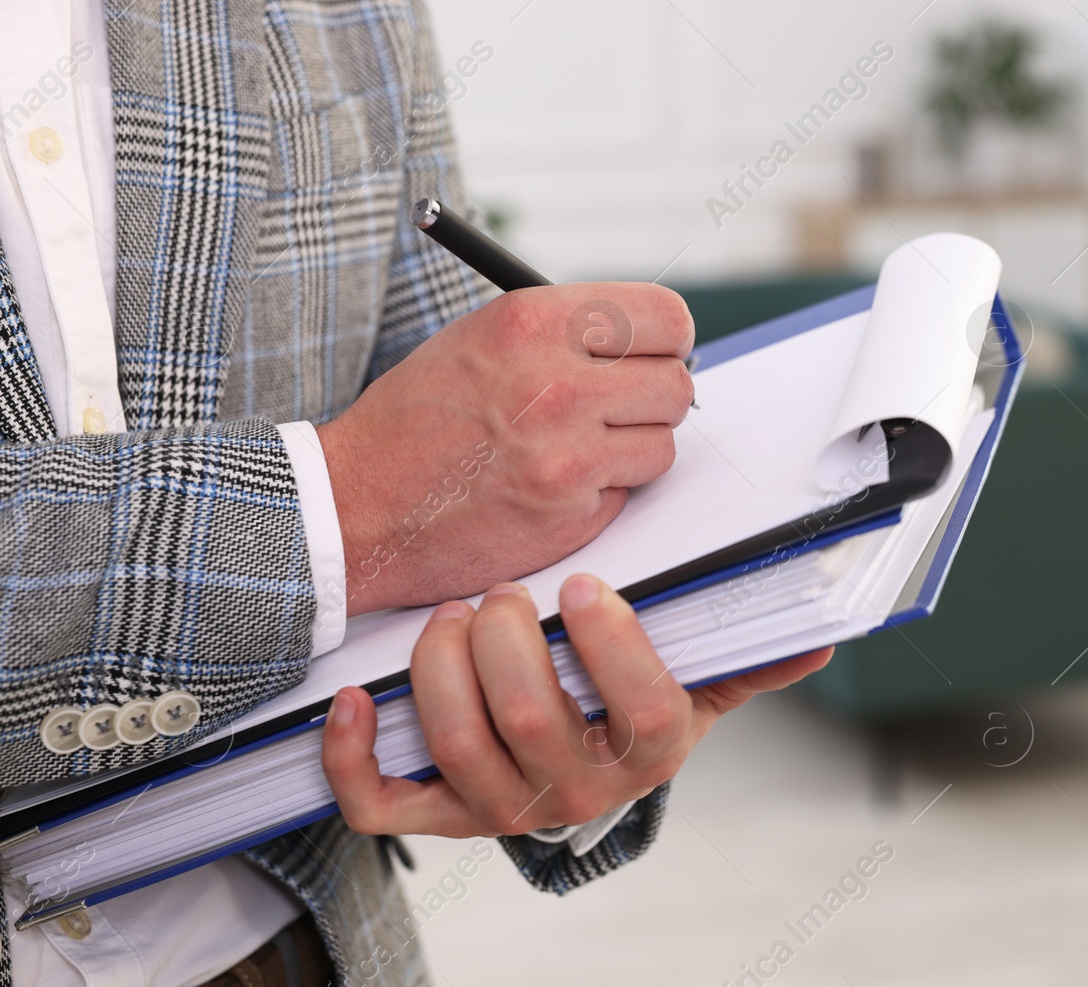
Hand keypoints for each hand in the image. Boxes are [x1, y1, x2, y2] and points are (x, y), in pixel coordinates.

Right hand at [317, 282, 695, 615]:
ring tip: (579, 449)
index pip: (665, 318)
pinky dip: (603, 492)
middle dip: (656, 398)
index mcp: (533, 322)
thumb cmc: (416, 419)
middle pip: (676, 384)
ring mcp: (567, 454)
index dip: (669, 339)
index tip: (659, 352)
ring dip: (634, 450)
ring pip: (663, 443)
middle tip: (624, 409)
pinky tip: (555, 486)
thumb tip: (647, 339)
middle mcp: (556, 382)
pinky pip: (628, 493)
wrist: (356, 504)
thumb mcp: (482, 338)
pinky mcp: (569, 512)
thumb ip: (565, 332)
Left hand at [321, 574, 832, 836]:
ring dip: (438, 669)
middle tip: (501, 593)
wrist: (577, 776)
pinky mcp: (438, 815)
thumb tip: (822, 639)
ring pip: (454, 745)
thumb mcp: (696, 689)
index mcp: (646, 756)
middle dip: (504, 641)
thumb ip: (747, 660)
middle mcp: (573, 794)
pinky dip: (352, 755)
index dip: (609, 644)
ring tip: (450, 618)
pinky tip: (352, 697)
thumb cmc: (629, 712)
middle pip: (528, 721)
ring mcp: (499, 810)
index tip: (580, 586)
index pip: (639, 710)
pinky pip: (381, 803)